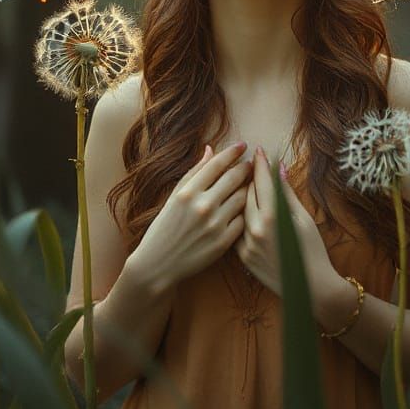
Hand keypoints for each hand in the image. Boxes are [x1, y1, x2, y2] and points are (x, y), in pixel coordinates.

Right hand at [129, 142, 251, 291]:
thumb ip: (194, 172)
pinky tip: (242, 209)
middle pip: (234, 178)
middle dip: (245, 167)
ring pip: (242, 198)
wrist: (158, 263)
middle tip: (251, 163)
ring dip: (247, 189)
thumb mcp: (174, 196)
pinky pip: (242, 220)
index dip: (232, 152)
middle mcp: (202, 206)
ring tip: (247, 184)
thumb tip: (210, 149)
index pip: (216, 164)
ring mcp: (214, 224)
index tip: (243, 145)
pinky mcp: (223, 242)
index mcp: (188, 192)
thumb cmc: (164, 226)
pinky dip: (243, 213)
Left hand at [235, 147, 336, 306]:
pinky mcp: (242, 257)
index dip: (261, 164)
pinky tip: (241, 208)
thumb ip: (287, 194)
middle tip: (249, 161)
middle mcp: (256, 229)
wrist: (309, 289)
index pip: (263, 182)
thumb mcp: (304, 219)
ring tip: (244, 182)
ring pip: (238, 210)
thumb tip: (280, 169)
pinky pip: (236, 229)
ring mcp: (246, 244)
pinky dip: (239, 216)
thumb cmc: (313, 251)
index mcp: (274, 217)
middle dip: (249, 175)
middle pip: (247, 193)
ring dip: (241, 194)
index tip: (258, 150)